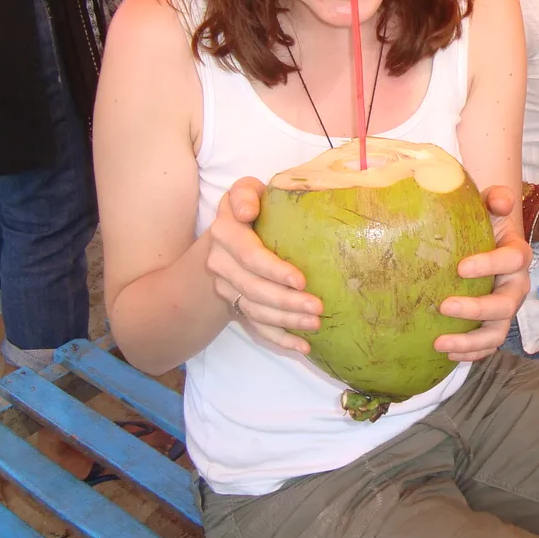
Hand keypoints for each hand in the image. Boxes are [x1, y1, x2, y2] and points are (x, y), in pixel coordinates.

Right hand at [205, 177, 321, 353]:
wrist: (229, 234)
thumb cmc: (252, 206)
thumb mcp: (246, 191)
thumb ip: (245, 193)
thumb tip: (246, 210)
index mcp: (225, 232)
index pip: (249, 255)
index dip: (273, 270)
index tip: (301, 280)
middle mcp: (220, 262)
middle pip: (253, 288)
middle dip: (286, 301)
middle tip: (318, 308)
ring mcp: (226, 287)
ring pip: (255, 310)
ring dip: (286, 321)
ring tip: (316, 323)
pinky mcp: (236, 304)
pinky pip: (256, 326)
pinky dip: (279, 339)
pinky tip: (303, 346)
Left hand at [434, 185, 531, 362]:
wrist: (486, 241)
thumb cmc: (484, 223)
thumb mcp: (489, 206)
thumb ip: (495, 199)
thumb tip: (500, 201)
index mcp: (517, 255)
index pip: (512, 260)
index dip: (489, 265)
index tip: (460, 267)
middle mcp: (516, 286)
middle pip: (505, 306)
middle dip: (476, 310)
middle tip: (444, 307)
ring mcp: (506, 310)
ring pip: (496, 333)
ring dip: (470, 342)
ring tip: (439, 343)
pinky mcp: (493, 326)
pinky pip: (486, 346)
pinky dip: (469, 354)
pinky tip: (445, 353)